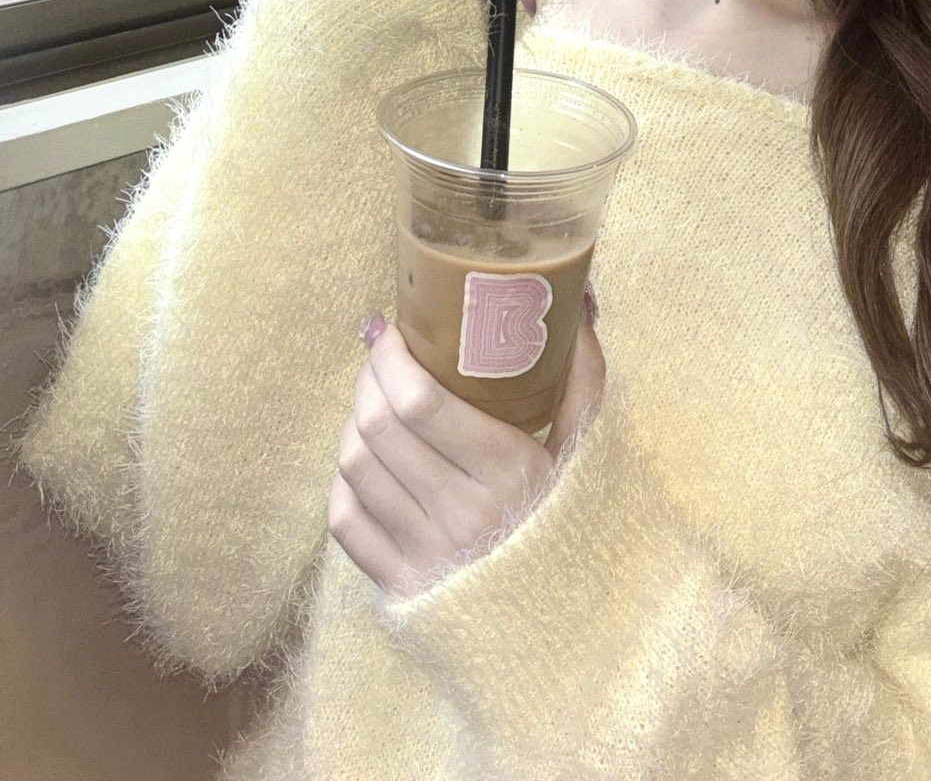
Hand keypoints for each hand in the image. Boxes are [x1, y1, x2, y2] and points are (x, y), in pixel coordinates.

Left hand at [329, 301, 605, 599]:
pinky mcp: (399, 588)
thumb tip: (579, 303)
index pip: (421, 403)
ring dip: (353, 422)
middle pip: (379, 427)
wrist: (562, 627)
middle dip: (368, 378)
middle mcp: (461, 515)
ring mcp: (425, 555)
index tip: (392, 331)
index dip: (392, 358)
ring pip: (355, 466)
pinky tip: (365, 459)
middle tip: (380, 356)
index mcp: (508, 473)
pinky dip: (345, 480)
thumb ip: (582, 380)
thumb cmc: (572, 524)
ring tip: (372, 401)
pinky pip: (345, 520)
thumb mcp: (585, 454)